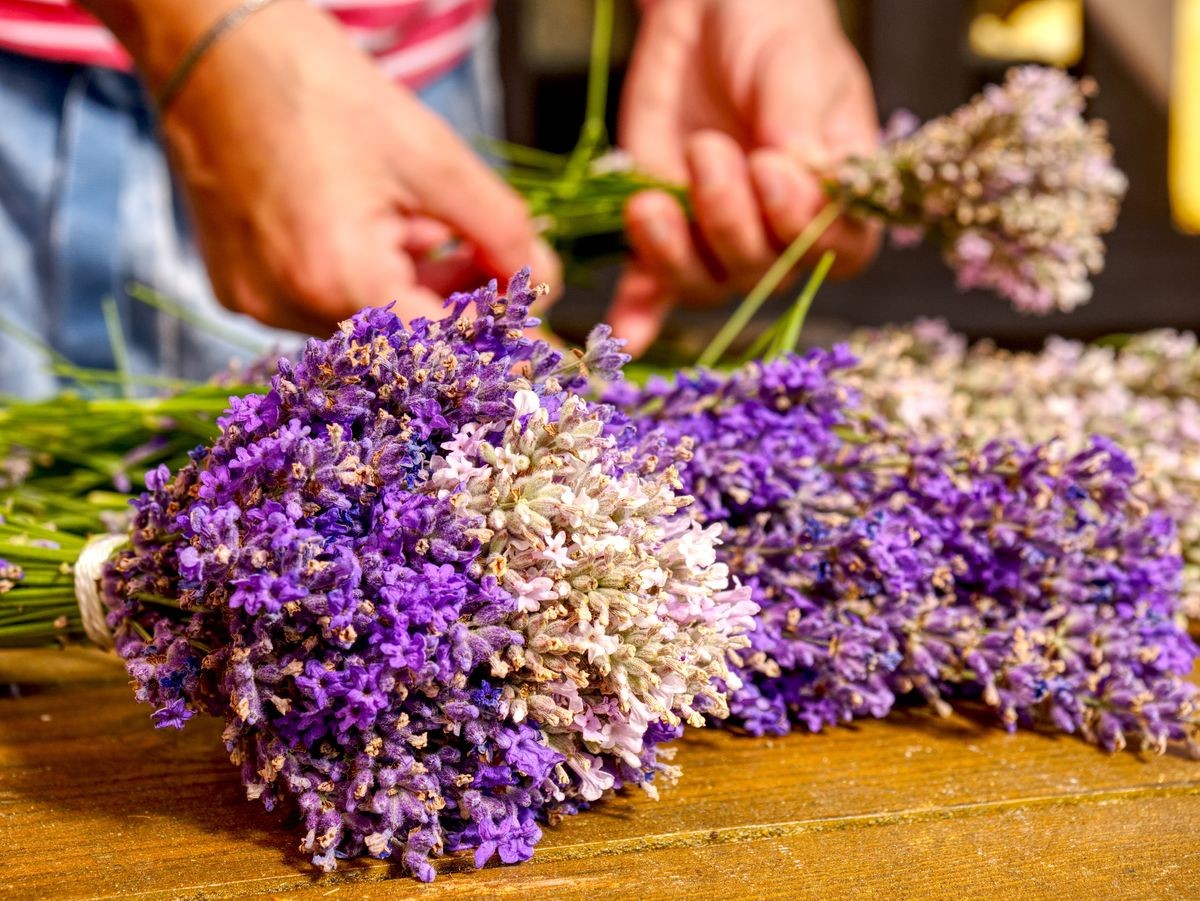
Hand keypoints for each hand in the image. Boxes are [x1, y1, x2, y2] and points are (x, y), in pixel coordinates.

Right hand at [88, 0, 559, 333]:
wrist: (211, 48)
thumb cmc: (323, 89)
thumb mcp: (434, 157)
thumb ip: (503, 231)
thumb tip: (542, 285)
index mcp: (337, 277)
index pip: (441, 347)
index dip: (492, 339)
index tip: (530, 331)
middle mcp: (288, 306)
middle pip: (404, 341)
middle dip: (453, 303)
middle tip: (484, 254)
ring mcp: (256, 302)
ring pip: (366, 326)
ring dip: (409, 288)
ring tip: (420, 222)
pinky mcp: (238, 290)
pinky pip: (321, 307)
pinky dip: (361, 280)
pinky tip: (372, 224)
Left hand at [611, 0, 879, 354]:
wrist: (711, 13)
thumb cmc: (775, 37)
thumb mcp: (795, 64)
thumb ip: (798, 120)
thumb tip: (800, 173)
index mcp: (837, 200)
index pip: (839, 250)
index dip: (804, 227)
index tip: (771, 169)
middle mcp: (780, 235)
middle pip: (761, 271)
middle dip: (729, 219)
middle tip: (709, 150)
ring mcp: (717, 240)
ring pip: (704, 283)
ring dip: (675, 251)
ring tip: (653, 198)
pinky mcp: (663, 235)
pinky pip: (651, 287)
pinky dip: (638, 314)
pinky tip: (626, 336)